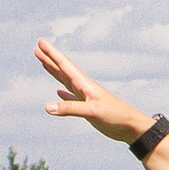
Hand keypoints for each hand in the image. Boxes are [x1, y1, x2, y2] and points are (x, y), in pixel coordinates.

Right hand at [36, 38, 153, 145]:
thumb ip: (69, 109)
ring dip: (54, 72)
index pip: (64, 65)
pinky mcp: (88, 107)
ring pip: (65, 81)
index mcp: (84, 84)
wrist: (131, 126)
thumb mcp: (92, 112)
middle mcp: (84, 87)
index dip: (52, 54)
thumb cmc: (115, 116)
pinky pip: (71, 97)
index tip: (40, 42)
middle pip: (63, 70)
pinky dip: (64, 93)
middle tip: (37, 48)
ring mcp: (86, 97)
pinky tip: (59, 92)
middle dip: (49, 59)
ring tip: (44, 64)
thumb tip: (47, 107)